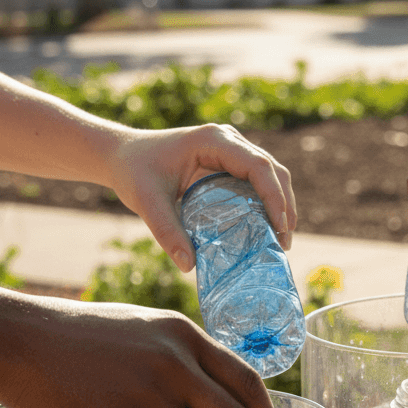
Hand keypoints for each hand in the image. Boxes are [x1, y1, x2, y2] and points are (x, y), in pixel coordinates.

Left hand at [105, 125, 296, 272]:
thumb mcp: (147, 202)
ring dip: (280, 205)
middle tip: (284, 242)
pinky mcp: (229, 163)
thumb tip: (189, 266)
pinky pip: (257, 181)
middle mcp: (228, 140)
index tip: (280, 227)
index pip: (258, 166)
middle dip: (285, 205)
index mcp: (213, 140)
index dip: (275, 196)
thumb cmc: (134, 172)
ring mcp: (231, 149)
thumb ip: (167, 232)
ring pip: (271, 175)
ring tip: (280, 240)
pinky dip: (267, 203)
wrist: (123, 156)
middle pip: (273, 170)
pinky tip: (266, 229)